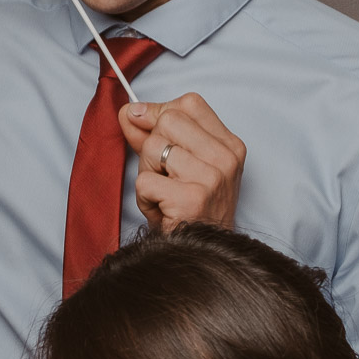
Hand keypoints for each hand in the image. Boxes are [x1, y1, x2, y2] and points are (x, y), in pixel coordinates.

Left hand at [119, 93, 244, 230]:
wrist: (204, 255)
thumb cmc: (191, 212)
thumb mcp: (179, 166)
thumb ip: (153, 134)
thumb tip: (128, 111)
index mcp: (230, 145)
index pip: (189, 103)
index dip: (161, 114)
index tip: (154, 135)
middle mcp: (226, 158)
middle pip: (168, 121)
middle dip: (153, 148)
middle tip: (165, 176)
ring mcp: (212, 178)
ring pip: (153, 149)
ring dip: (147, 174)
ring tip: (163, 195)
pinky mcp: (192, 199)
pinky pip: (145, 181)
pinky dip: (144, 199)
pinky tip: (161, 210)